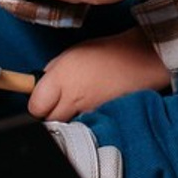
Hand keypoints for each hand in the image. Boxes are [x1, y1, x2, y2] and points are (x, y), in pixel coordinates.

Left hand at [29, 27, 171, 119]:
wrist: (142, 59)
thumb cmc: (109, 52)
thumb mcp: (73, 53)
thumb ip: (53, 70)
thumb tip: (41, 85)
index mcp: (62, 78)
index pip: (35, 107)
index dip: (37, 103)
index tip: (41, 98)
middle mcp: (73, 98)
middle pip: (49, 121)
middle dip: (51, 112)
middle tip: (59, 101)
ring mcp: (89, 112)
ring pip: (67, 125)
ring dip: (68, 117)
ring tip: (80, 102)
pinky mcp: (103, 120)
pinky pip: (85, 125)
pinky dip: (85, 119)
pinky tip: (93, 106)